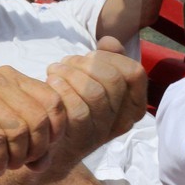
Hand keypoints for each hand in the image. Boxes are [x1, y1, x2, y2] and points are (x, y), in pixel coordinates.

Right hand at [0, 66, 71, 174]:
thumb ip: (26, 133)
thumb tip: (47, 161)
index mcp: (11, 77)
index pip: (55, 102)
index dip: (55, 134)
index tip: (39, 154)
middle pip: (39, 120)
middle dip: (35, 150)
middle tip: (19, 164)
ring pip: (19, 130)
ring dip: (15, 158)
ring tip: (3, 166)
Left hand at [42, 47, 146, 166]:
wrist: (50, 143)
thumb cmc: (74, 103)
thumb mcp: (94, 79)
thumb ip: (107, 58)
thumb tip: (109, 41)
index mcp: (133, 105)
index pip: (134, 73)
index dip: (110, 58)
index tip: (90, 56)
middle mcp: (123, 121)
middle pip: (113, 80)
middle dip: (86, 64)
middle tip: (67, 63)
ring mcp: (102, 132)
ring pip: (95, 93)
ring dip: (70, 74)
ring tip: (55, 70)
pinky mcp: (80, 140)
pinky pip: (76, 110)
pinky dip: (61, 89)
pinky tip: (50, 82)